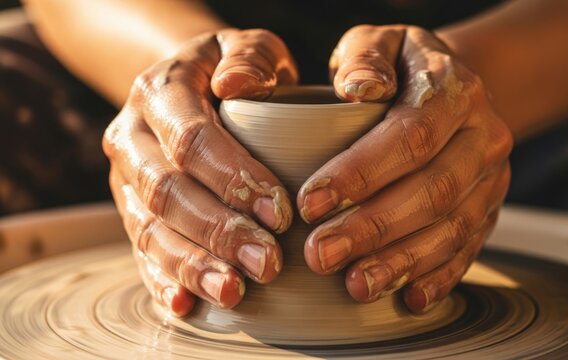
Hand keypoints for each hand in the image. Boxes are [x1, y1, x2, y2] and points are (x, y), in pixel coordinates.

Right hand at [103, 29, 297, 315]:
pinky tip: (186, 305)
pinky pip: (140, 250)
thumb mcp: (247, 47)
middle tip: (267, 262)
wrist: (187, 86)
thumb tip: (237, 84)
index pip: (192, 140)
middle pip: (167, 192)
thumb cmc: (231, 71)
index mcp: (159, 93)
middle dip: (218, 231)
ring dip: (193, 265)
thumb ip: (250, 59)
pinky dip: (162, 280)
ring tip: (234, 291)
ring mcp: (126, 179)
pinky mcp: (131, 211)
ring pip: (150, 229)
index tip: (280, 211)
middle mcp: (132, 137)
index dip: (234, 178)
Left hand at [299, 25, 512, 312]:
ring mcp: (491, 178)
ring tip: (356, 285)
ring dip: (403, 262)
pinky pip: (470, 248)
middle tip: (321, 255)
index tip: (310, 203)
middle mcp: (483, 136)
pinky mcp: (490, 210)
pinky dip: (439, 276)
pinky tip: (409, 299)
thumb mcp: (379, 42)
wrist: (449, 88)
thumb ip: (365, 59)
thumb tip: (356, 89)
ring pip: (454, 227)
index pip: (411, 136)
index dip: (361, 173)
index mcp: (454, 90)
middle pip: (434, 190)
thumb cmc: (399, 67)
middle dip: (375, 228)